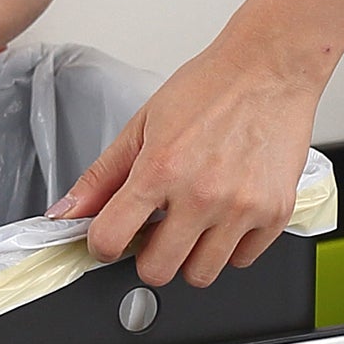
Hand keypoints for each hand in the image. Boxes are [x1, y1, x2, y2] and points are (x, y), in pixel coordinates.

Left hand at [51, 31, 325, 287]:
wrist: (272, 67)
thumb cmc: (212, 88)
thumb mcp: (144, 124)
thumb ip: (103, 174)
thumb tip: (69, 210)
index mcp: (161, 168)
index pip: (111, 240)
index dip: (104, 244)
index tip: (112, 237)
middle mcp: (202, 194)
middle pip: (157, 271)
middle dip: (150, 256)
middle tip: (159, 229)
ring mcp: (241, 208)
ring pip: (201, 275)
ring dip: (191, 256)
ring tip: (195, 220)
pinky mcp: (274, 213)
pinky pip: (242, 260)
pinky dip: (231, 246)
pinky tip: (227, 214)